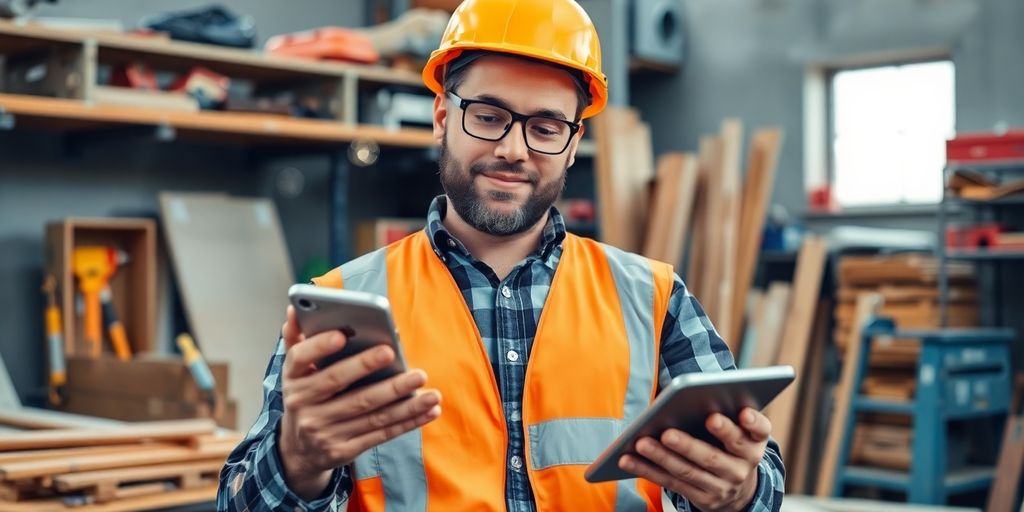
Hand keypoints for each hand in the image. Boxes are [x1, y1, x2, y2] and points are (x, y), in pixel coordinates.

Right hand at [277, 305, 441, 499]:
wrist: (299, 452)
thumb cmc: (307, 398)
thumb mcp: (296, 372)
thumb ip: (298, 339)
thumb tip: (294, 307)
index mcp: (293, 379)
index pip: (300, 358)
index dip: (319, 346)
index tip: (342, 334)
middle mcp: (303, 405)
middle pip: (342, 386)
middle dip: (372, 371)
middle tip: (399, 358)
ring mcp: (323, 431)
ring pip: (369, 414)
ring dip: (404, 403)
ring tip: (431, 391)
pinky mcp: (343, 450)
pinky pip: (380, 434)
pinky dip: (407, 422)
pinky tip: (429, 410)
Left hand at [618, 408, 770, 511]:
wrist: (740, 490)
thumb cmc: (731, 444)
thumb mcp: (740, 429)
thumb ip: (726, 412)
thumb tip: (691, 394)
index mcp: (754, 442)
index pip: (759, 430)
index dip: (753, 421)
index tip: (742, 412)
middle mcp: (742, 467)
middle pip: (714, 457)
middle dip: (689, 445)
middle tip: (667, 433)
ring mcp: (723, 486)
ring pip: (688, 471)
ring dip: (661, 457)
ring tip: (640, 442)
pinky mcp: (703, 499)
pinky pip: (672, 483)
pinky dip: (648, 470)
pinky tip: (628, 459)